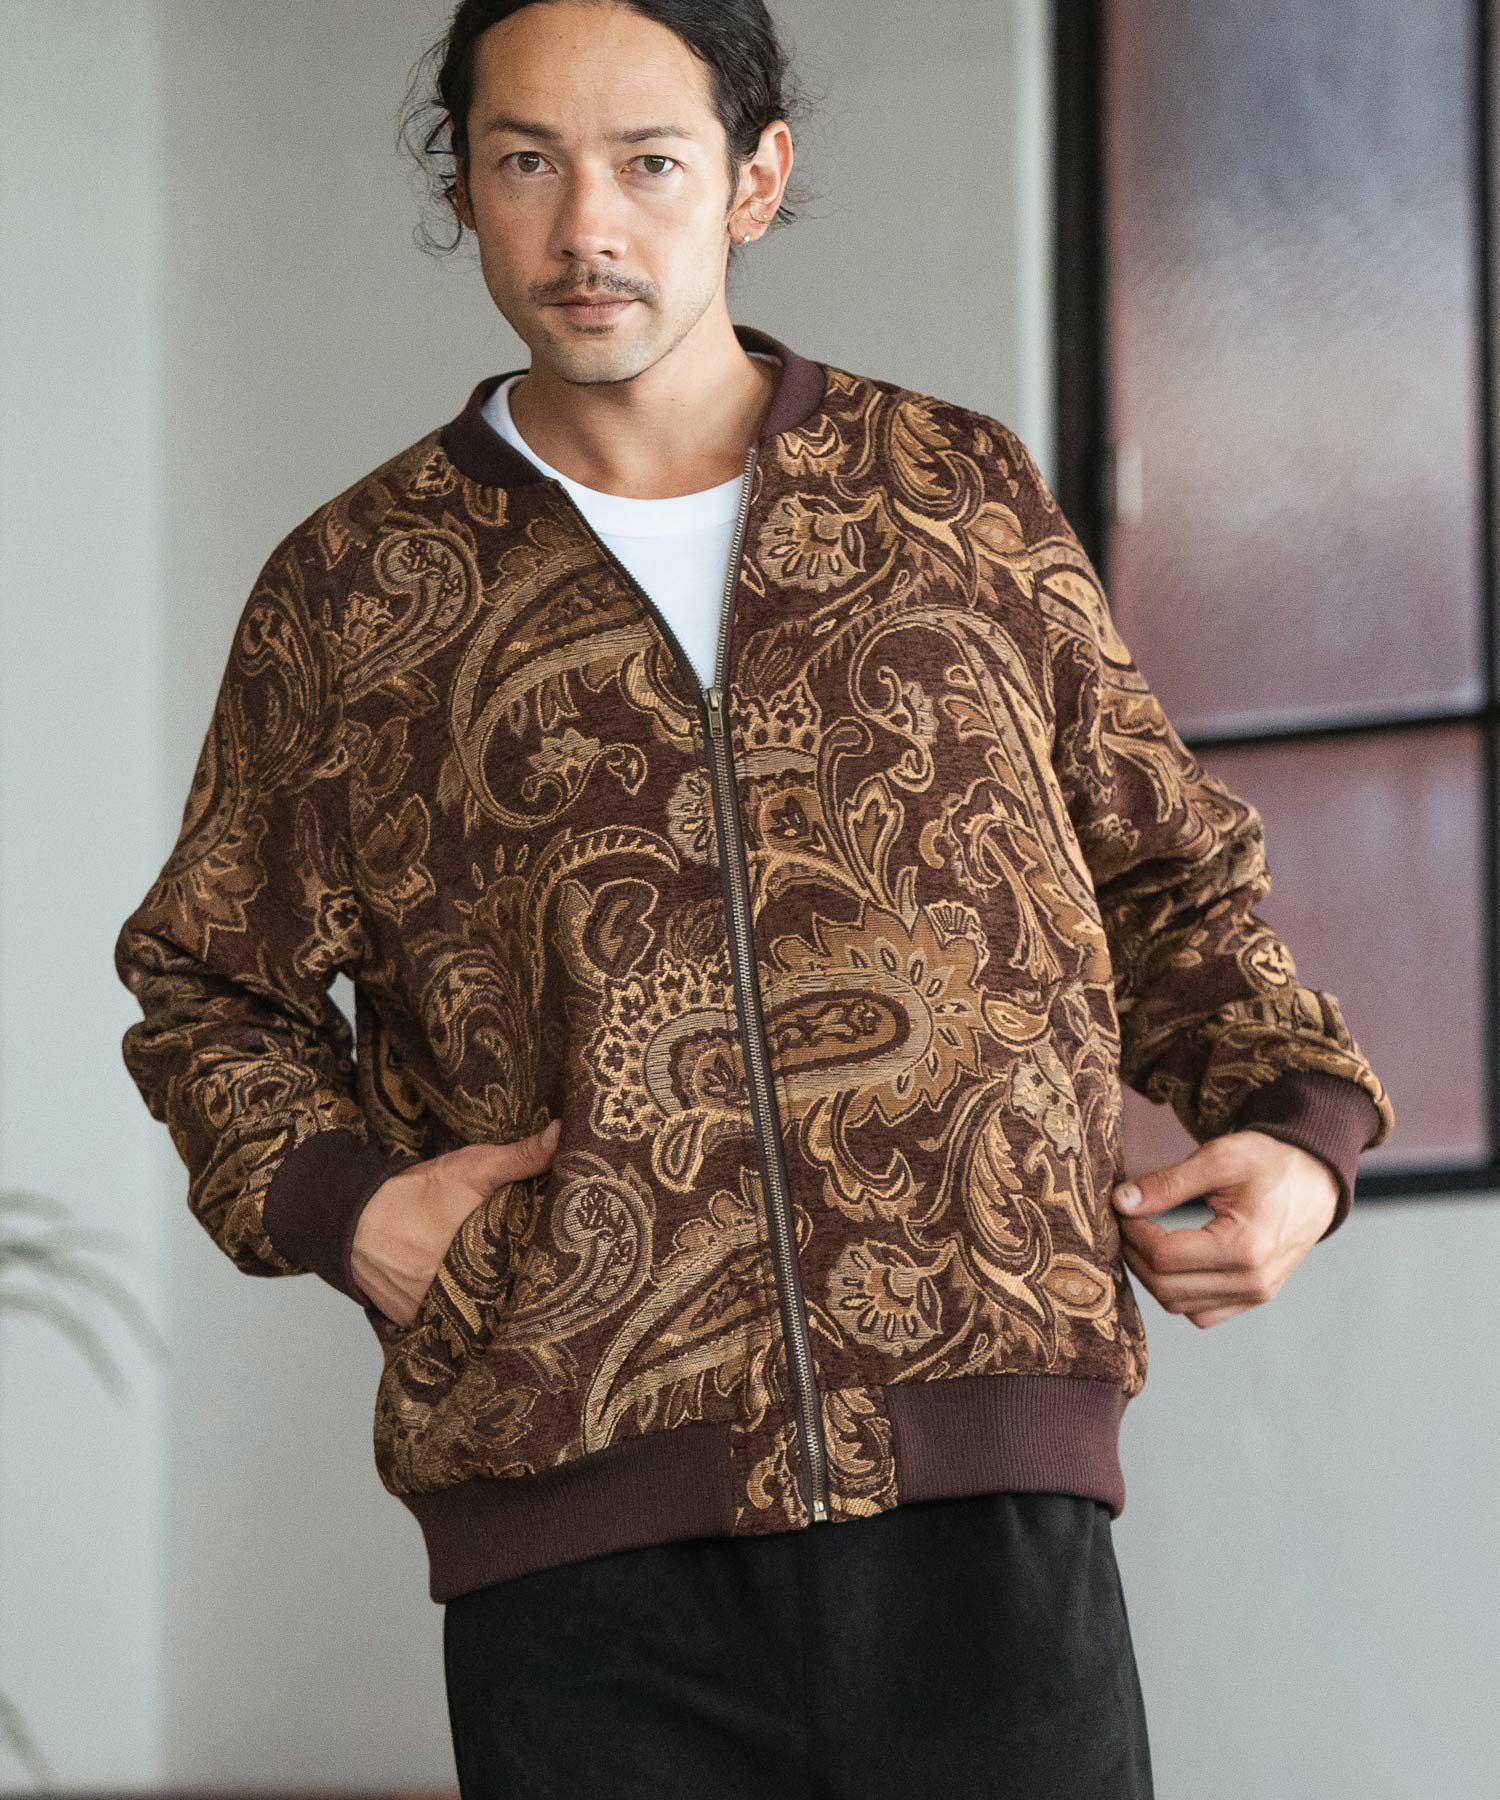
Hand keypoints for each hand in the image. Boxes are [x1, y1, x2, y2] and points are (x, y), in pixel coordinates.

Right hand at [352, 1119, 561, 1327]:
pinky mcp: (415, 1321)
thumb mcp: (472, 1168)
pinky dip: (457, 1315)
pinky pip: (446, 1324)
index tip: (567, 1264)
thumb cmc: (417, 1193)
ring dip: (491, 1305)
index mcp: (486, 1258)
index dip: (549, 1270)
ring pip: (477, 1314)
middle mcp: (463, 1293)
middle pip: (506, 1298)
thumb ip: (521, 1157)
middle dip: (522, 1290)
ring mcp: (437, 1311)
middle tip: (548, 1280)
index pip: (532, 1275)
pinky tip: (473, 1303)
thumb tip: (562, 1133)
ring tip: (513, 1294)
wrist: (354, 1218)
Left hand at [1110, 1129, 1339, 1328]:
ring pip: (1180, 1306)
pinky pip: (1202, 1313)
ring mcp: (1256, 1295)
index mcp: (1245, 1248)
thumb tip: (1120, 1202)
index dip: (1133, 1234)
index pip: (1163, 1257)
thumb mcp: (1218, 1159)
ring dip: (1153, 1277)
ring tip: (1145, 1239)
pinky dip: (1178, 1292)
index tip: (1124, 1208)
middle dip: (1136, 1256)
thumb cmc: (1270, 1162)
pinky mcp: (1254, 1298)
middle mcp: (1253, 1282)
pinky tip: (1171, 1259)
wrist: (1315, 1178)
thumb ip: (1167, 1183)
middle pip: (1166, 1289)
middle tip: (1128, 1223)